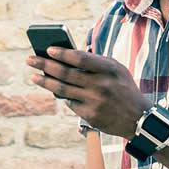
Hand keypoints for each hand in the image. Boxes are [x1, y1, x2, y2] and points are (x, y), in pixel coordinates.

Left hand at [30, 47, 145, 138]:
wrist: (139, 118)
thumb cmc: (124, 89)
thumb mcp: (116, 70)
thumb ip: (96, 63)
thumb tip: (66, 57)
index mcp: (109, 69)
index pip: (80, 58)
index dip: (62, 53)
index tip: (48, 49)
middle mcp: (101, 85)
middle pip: (65, 73)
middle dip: (44, 65)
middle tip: (30, 60)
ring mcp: (94, 101)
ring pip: (62, 90)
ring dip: (45, 82)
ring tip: (34, 76)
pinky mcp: (90, 115)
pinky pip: (70, 103)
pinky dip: (63, 97)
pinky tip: (57, 92)